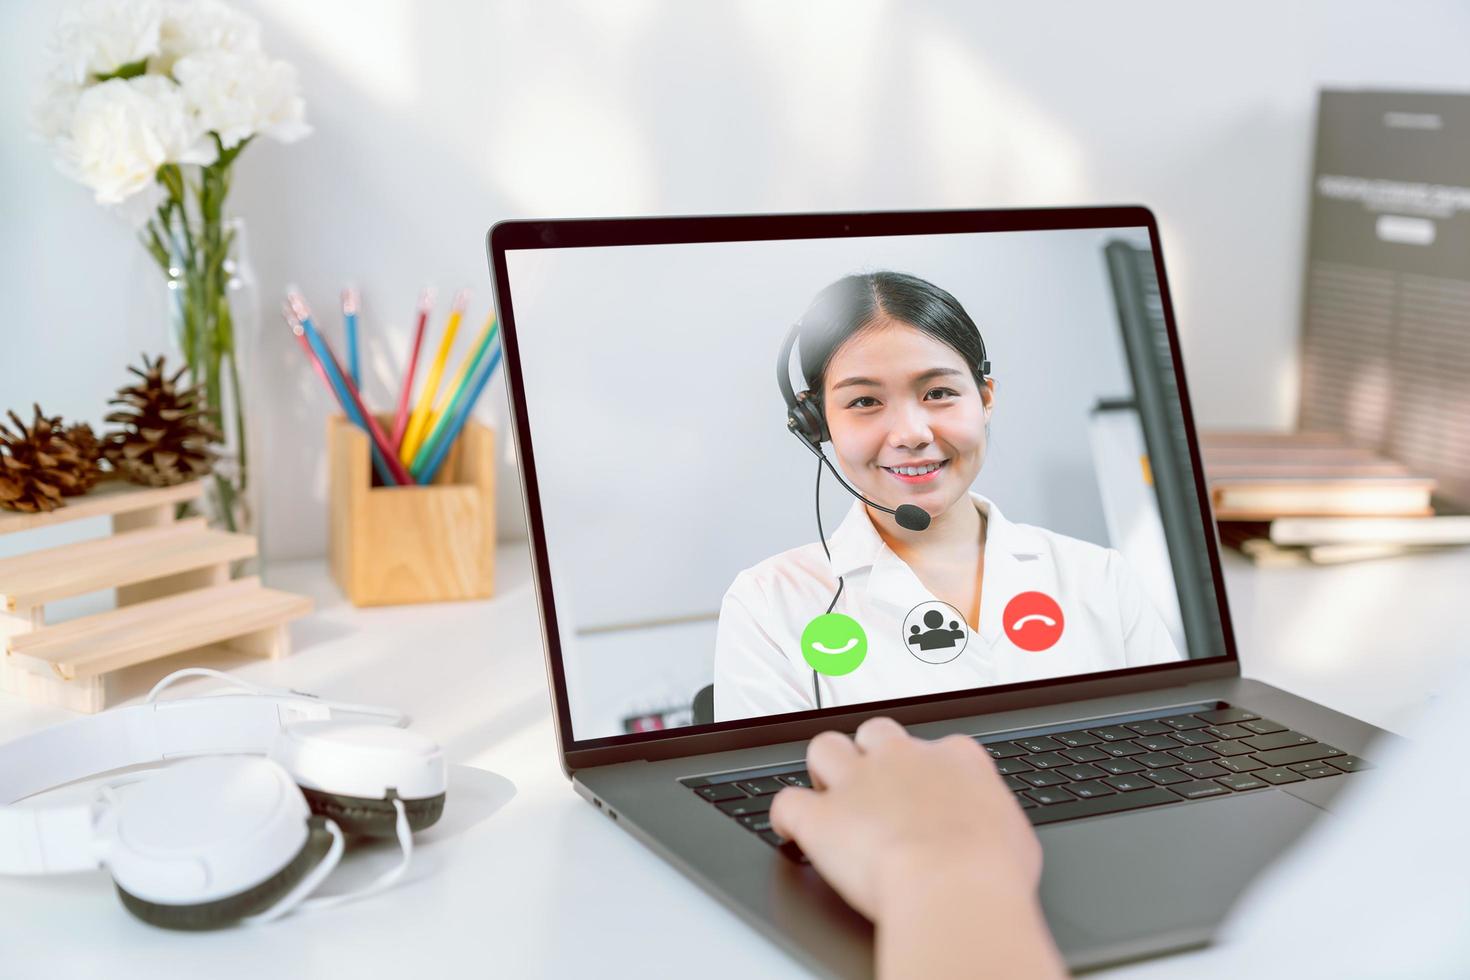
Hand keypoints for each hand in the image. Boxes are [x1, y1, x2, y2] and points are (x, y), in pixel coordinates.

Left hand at [770, 718, 1063, 977]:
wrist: (954, 884)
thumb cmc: (991, 869)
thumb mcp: (1013, 837)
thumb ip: (990, 819)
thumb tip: (991, 834)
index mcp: (954, 759)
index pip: (934, 746)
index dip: (923, 770)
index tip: (922, 791)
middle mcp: (903, 758)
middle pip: (874, 733)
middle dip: (869, 754)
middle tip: (873, 789)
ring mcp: (858, 781)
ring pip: (824, 747)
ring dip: (823, 770)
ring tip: (829, 798)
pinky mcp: (820, 815)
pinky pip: (786, 802)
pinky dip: (785, 817)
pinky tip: (790, 831)